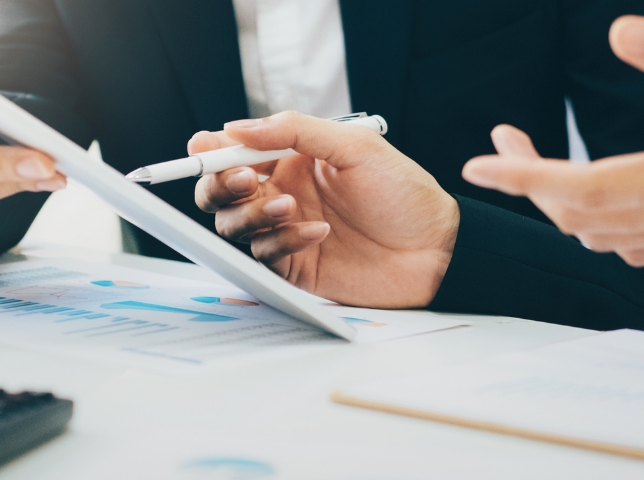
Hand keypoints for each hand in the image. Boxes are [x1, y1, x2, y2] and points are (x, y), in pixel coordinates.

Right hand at [193, 112, 459, 307]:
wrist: (437, 249)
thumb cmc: (405, 195)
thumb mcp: (354, 146)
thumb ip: (293, 131)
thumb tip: (236, 128)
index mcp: (292, 159)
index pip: (234, 152)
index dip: (212, 151)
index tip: (206, 150)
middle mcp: (282, 193)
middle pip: (220, 192)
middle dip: (220, 186)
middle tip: (245, 181)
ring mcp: (285, 231)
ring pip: (233, 225)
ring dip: (251, 214)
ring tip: (287, 208)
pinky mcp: (293, 267)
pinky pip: (264, 255)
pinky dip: (283, 241)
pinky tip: (319, 232)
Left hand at [462, 16, 643, 266]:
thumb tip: (618, 36)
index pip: (581, 186)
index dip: (522, 176)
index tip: (480, 163)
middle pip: (579, 216)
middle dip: (530, 184)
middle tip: (506, 145)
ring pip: (603, 238)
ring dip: (561, 205)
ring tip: (541, 167)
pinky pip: (637, 249)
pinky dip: (599, 226)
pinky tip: (599, 199)